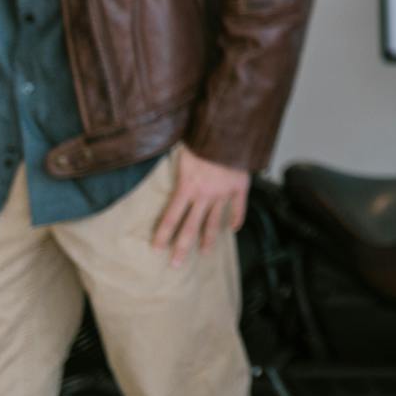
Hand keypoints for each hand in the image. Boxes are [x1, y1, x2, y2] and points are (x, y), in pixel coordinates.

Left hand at [150, 146, 248, 267]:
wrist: (230, 131)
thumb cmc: (202, 137)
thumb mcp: (181, 151)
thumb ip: (174, 164)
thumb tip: (155, 160)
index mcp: (187, 186)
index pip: (170, 217)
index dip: (163, 234)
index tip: (156, 248)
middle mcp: (204, 194)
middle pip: (191, 227)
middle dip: (182, 247)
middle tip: (176, 264)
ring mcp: (223, 193)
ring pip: (214, 221)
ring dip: (209, 239)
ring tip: (205, 252)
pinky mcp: (240, 187)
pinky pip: (238, 207)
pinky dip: (236, 218)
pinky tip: (233, 229)